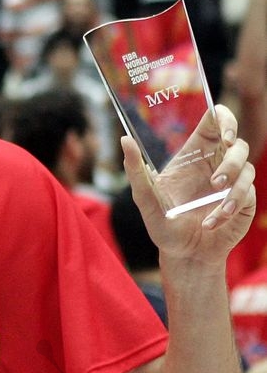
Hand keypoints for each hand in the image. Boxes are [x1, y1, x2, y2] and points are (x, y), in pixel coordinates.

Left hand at [124, 104, 254, 262]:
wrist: (184, 254)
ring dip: (232, 181)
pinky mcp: (244, 200)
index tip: (223, 130)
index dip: (224, 117)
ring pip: (247, 166)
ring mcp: (233, 182)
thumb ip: (135, 170)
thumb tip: (124, 140)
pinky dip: (229, 207)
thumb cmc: (163, 223)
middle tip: (219, 168)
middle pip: (237, 142)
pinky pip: (246, 194)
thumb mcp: (145, 198)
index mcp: (194, 155)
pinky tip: (211, 222)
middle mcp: (216, 164)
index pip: (215, 122)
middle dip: (232, 154)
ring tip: (215, 197)